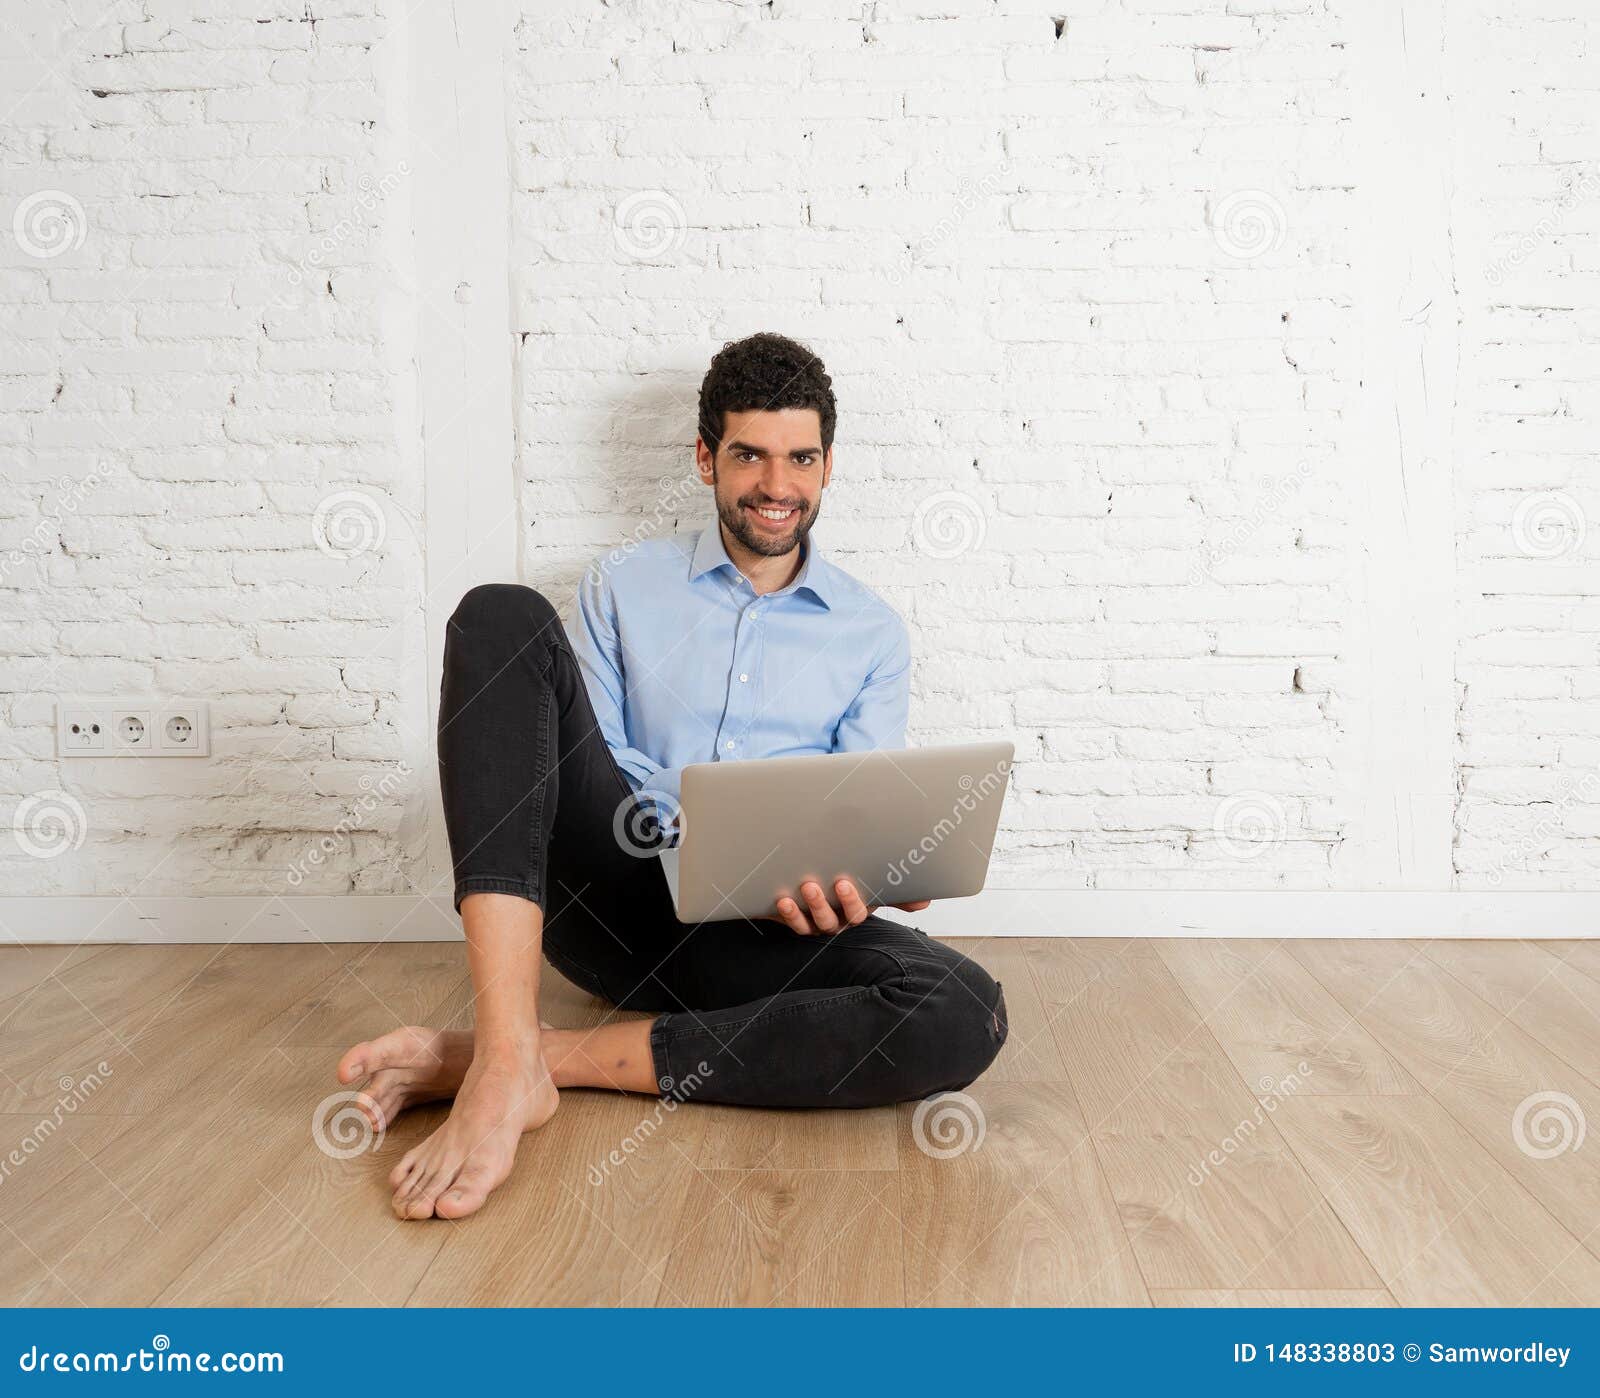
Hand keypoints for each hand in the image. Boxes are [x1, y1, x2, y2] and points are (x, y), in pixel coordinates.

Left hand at [769, 881, 929, 935]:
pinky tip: (783, 899)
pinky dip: (788, 914)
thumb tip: (925, 903)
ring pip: (811, 924)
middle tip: (816, 885)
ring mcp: (814, 924)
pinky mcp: (795, 921)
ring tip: (804, 887)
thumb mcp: (871, 886)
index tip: (843, 883)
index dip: (850, 902)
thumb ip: (897, 894)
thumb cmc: (846, 886)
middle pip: (832, 921)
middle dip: (826, 904)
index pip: (856, 915)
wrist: (812, 883)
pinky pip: (793, 923)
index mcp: (854, 912)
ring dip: (806, 908)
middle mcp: (835, 922)